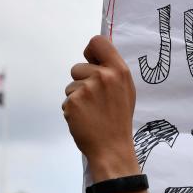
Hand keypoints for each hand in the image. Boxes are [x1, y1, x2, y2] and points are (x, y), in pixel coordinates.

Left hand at [63, 35, 138, 181]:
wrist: (112, 150)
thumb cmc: (118, 121)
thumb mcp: (125, 92)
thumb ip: (112, 73)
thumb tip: (96, 59)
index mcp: (119, 71)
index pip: (98, 42)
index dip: (91, 52)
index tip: (92, 64)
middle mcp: (104, 76)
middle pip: (78, 67)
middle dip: (82, 82)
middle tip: (95, 102)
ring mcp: (87, 89)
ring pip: (70, 85)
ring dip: (76, 98)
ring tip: (92, 113)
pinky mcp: (74, 102)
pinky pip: (67, 101)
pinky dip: (73, 111)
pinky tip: (85, 121)